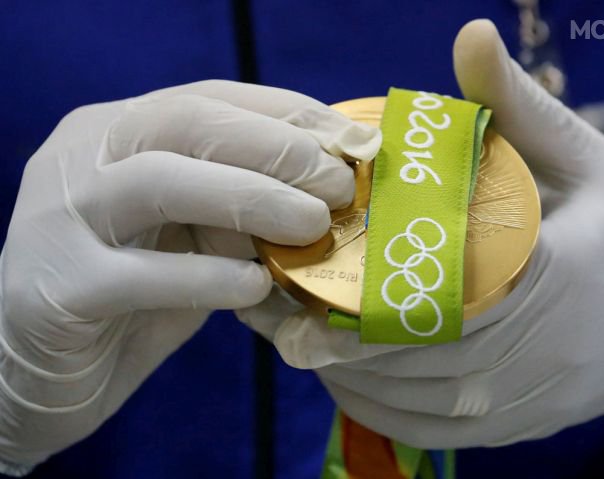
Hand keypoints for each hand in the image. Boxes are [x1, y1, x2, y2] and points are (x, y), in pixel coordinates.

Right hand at [0, 80, 379, 473]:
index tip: (349, 141)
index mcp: (114, 133)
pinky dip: (209, 277)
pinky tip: (255, 287)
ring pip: (158, 182)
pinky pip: (140, 276)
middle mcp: (80, 158)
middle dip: (275, 148)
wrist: (42, 367)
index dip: (286, 115)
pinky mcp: (56, 288)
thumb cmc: (132, 295)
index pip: (208, 100)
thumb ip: (236, 207)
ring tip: (311, 225)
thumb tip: (325, 187)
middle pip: (184, 123)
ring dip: (251, 199)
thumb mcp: (188, 237)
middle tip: (337, 184)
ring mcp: (58, 218)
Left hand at [238, 20, 603, 448]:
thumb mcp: (587, 157)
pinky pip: (437, 431)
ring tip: (295, 339)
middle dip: (333, 338)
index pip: (437, 293)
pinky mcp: (526, 427)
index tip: (301, 277)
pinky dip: (381, 408)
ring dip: (344, 377)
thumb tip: (471, 32)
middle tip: (275, 307)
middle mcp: (541, 353)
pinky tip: (347, 380)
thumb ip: (519, 106)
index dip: (358, 294)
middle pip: (411, 355)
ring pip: (414, 403)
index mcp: (556, 275)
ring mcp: (532, 400)